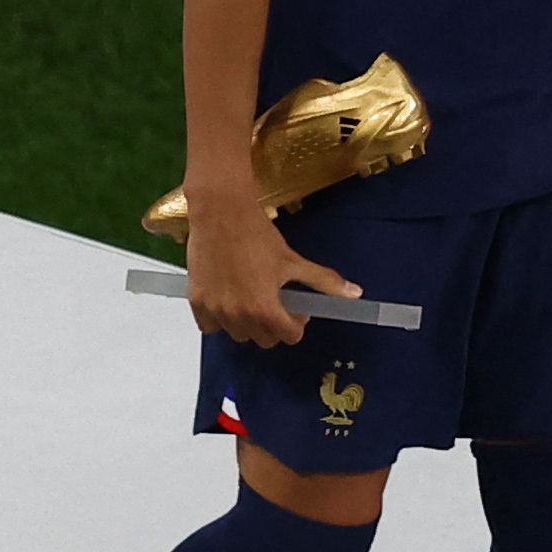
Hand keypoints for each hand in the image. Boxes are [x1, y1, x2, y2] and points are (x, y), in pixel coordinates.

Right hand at [182, 191, 358, 346]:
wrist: (221, 211)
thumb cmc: (256, 233)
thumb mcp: (292, 259)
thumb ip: (323, 281)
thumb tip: (354, 293)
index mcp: (266, 309)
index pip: (288, 336)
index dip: (296, 322)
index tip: (294, 308)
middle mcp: (239, 315)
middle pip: (263, 339)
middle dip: (273, 324)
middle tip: (273, 300)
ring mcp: (216, 310)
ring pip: (237, 334)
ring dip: (246, 322)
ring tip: (250, 296)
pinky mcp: (197, 301)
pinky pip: (210, 326)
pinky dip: (219, 318)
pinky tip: (227, 298)